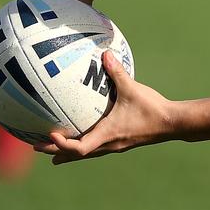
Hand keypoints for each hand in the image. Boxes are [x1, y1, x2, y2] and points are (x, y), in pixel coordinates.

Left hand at [34, 51, 175, 163]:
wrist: (173, 123)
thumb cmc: (152, 108)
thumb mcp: (132, 88)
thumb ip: (116, 72)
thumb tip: (104, 54)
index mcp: (107, 135)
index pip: (80, 148)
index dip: (62, 145)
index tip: (50, 136)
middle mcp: (109, 144)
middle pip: (77, 155)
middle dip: (56, 152)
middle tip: (36, 147)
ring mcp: (115, 146)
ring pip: (87, 154)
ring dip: (69, 153)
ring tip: (53, 152)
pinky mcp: (122, 143)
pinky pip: (97, 147)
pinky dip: (84, 146)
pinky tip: (84, 136)